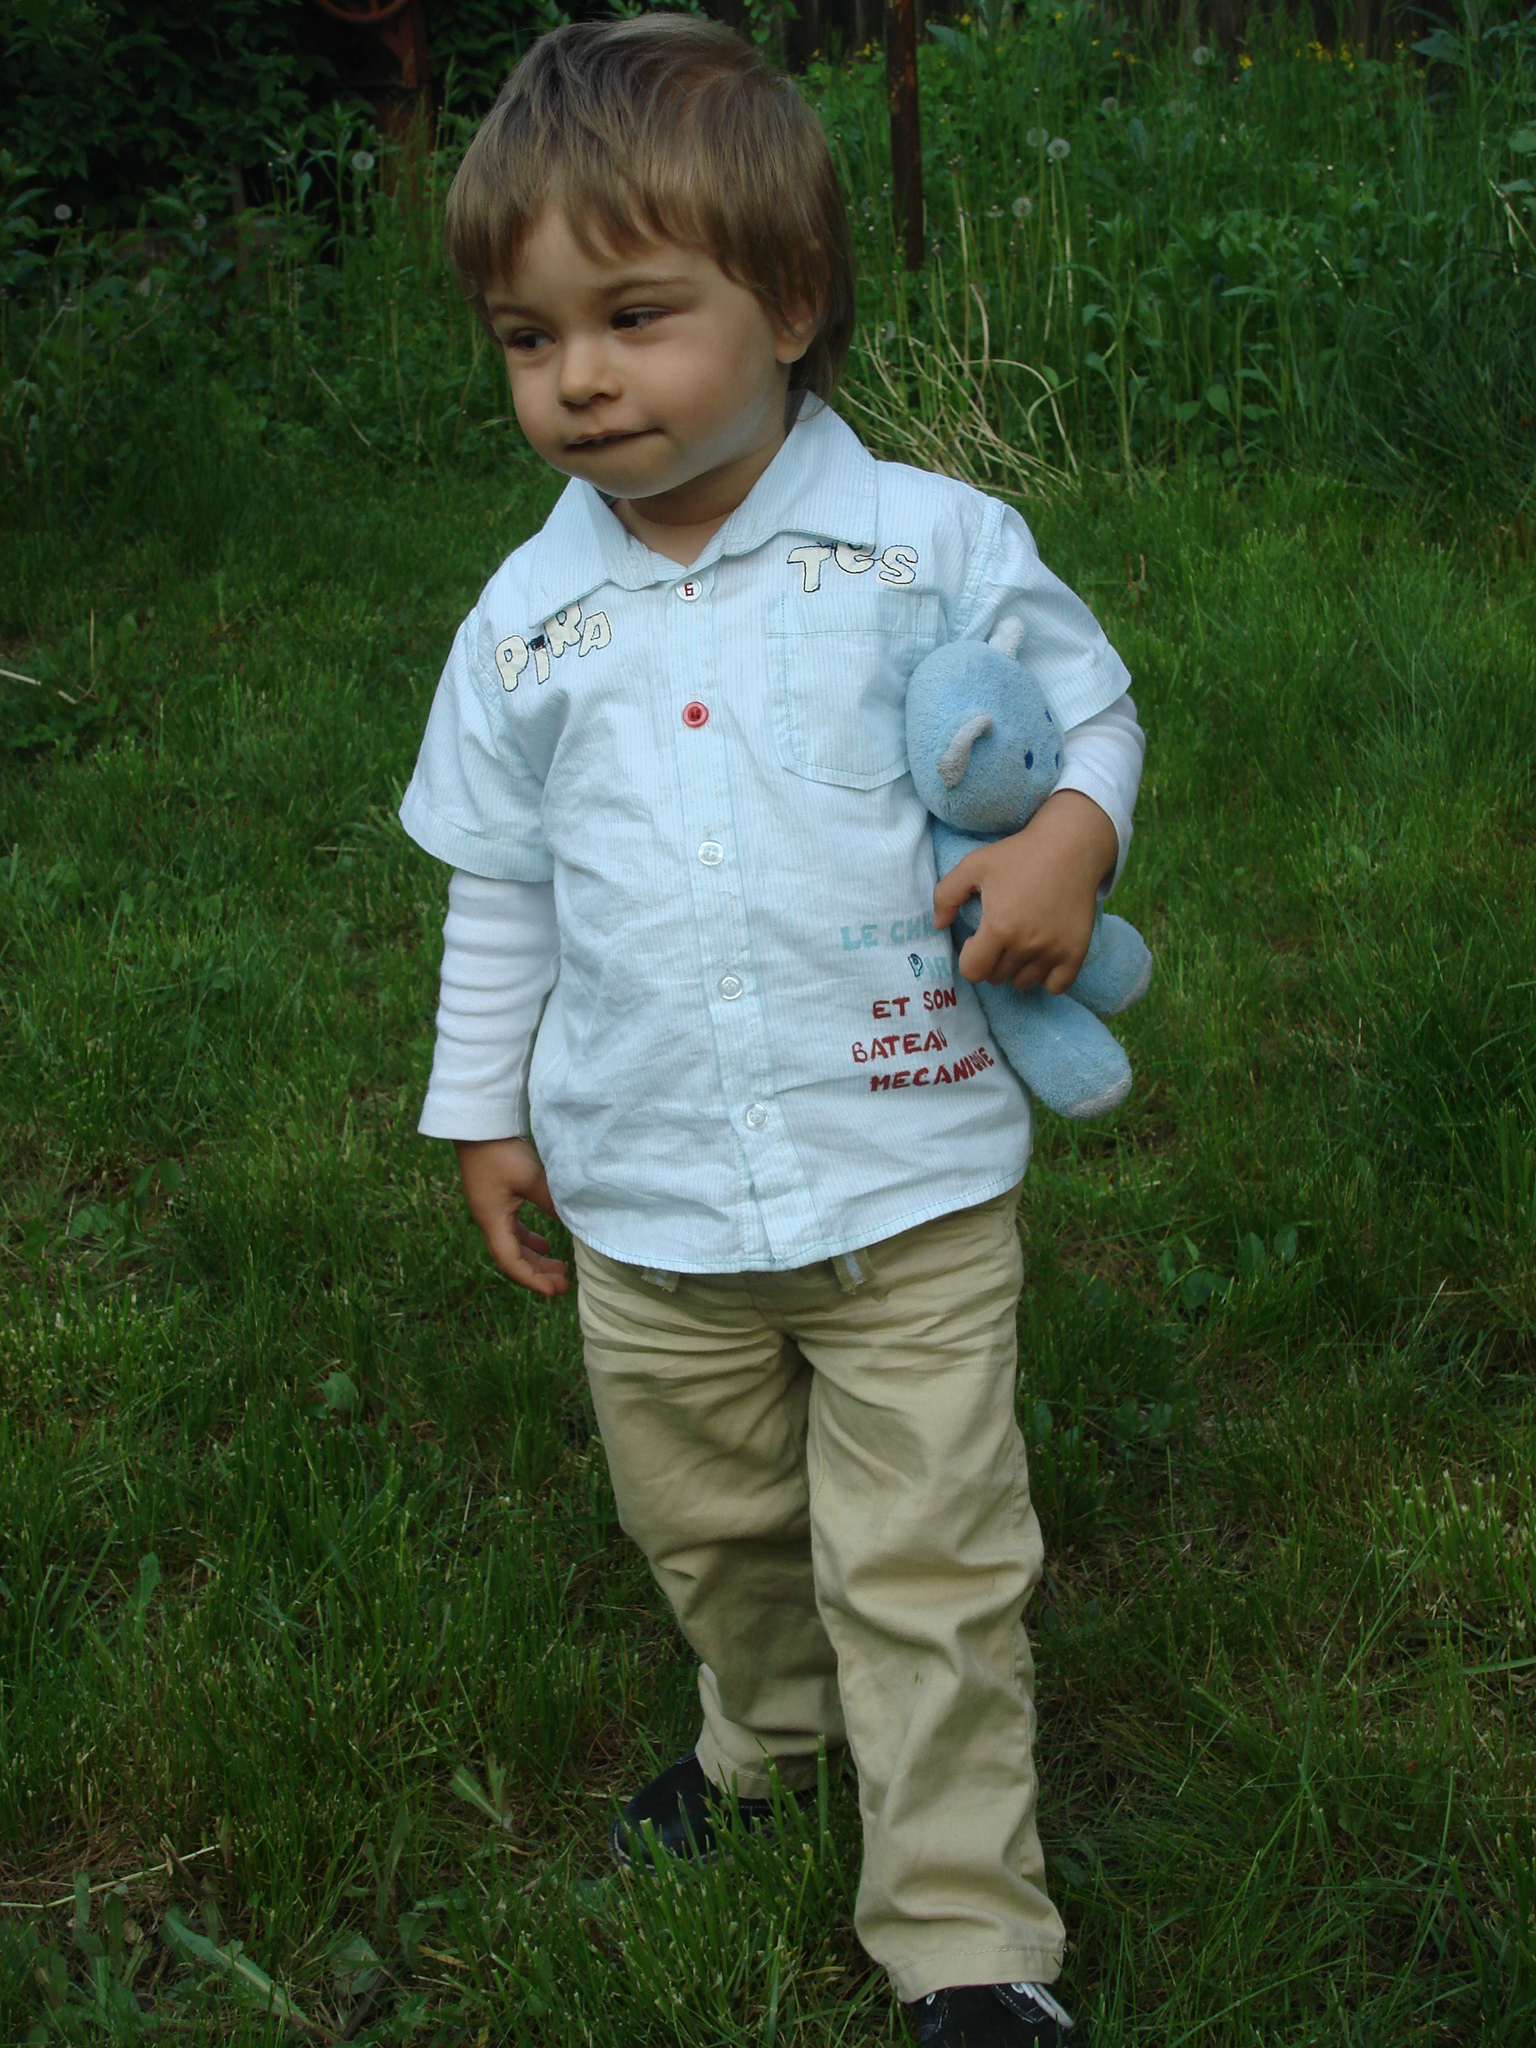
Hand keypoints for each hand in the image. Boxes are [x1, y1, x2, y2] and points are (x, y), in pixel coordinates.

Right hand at [455, 1137, 568, 1296]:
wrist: (478, 1126)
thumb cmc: (501, 1152)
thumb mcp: (531, 1178)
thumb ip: (552, 1202)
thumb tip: (574, 1223)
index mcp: (492, 1221)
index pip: (511, 1263)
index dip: (532, 1281)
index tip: (554, 1291)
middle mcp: (489, 1221)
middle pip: (512, 1259)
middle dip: (537, 1275)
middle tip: (563, 1285)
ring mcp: (491, 1211)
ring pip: (513, 1246)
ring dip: (535, 1259)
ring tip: (559, 1268)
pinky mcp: (496, 1200)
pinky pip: (512, 1230)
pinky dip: (529, 1240)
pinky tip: (545, 1244)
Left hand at [933, 789, 1117, 993]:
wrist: (1070, 847)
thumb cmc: (1019, 854)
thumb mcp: (974, 864)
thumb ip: (946, 895)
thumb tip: (938, 925)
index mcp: (999, 928)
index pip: (973, 971)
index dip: (970, 956)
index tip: (978, 938)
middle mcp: (1026, 945)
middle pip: (997, 977)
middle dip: (992, 961)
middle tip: (1000, 936)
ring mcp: (1053, 950)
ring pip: (1024, 983)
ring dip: (1016, 969)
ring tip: (1020, 944)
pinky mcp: (1076, 951)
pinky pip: (1056, 986)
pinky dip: (1046, 978)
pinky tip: (1042, 957)